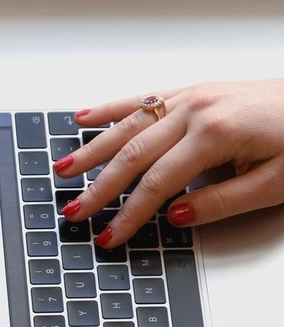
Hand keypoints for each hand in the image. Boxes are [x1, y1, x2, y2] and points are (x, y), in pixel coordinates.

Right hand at [55, 79, 283, 247]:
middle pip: (132, 154)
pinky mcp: (195, 90)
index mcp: (215, 134)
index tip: (109, 235)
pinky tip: (84, 117)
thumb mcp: (276, 184)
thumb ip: (222, 203)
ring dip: (91, 149)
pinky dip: (111, 108)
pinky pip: (143, 98)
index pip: (157, 183)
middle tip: (75, 210)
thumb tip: (173, 216)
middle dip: (98, 186)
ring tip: (64, 169)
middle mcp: (197, 110)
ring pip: (128, 125)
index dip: (128, 213)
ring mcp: (193, 96)